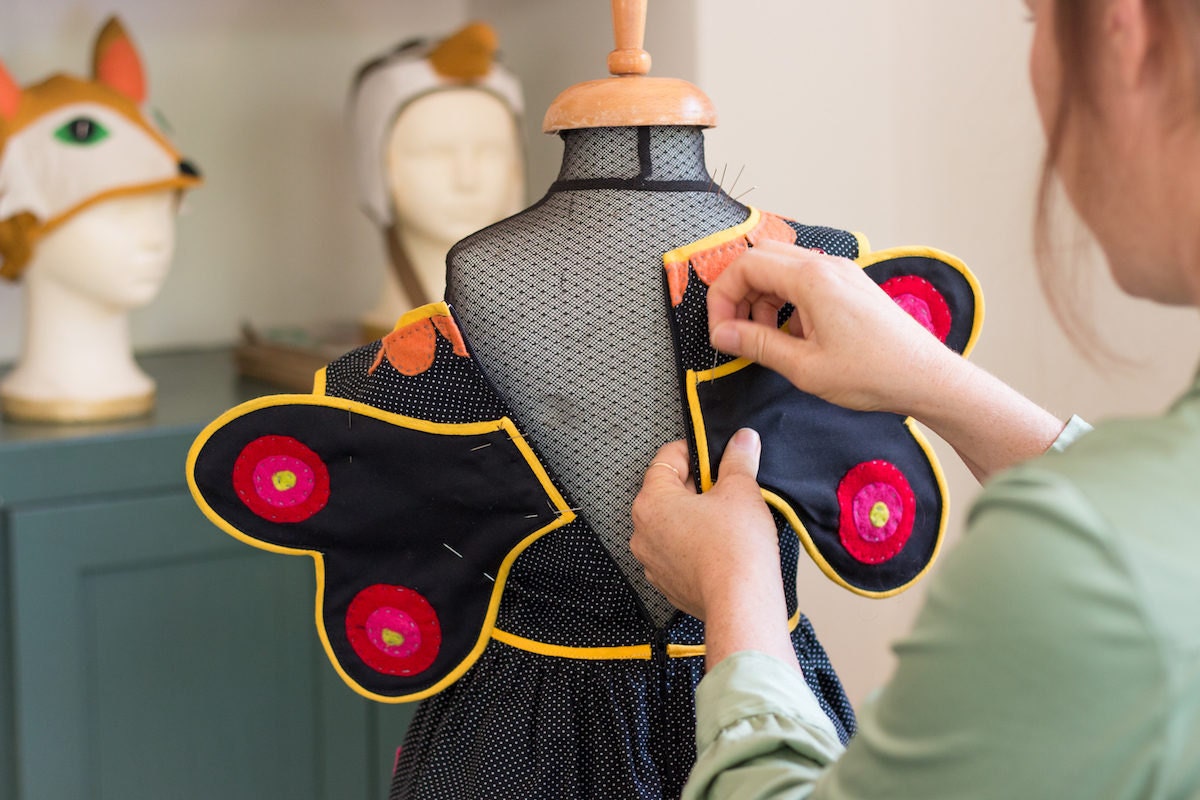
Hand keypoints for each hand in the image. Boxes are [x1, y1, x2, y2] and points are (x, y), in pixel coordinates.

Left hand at [630, 430, 781, 620]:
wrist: (741, 604)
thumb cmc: (736, 549)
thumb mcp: (741, 490)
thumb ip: (738, 460)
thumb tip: (742, 440)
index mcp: (651, 502)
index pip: (665, 460)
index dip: (692, 450)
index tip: (713, 453)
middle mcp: (642, 532)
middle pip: (666, 492)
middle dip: (696, 485)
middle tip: (726, 485)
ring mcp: (652, 562)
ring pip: (671, 525)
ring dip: (694, 516)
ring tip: (726, 517)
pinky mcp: (667, 584)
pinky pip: (677, 553)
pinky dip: (694, 544)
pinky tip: (721, 545)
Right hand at [706, 240, 963, 416]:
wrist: (926, 378)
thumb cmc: (873, 373)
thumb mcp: (804, 367)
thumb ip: (757, 344)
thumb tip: (721, 334)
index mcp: (812, 279)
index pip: (746, 265)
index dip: (722, 297)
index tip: (720, 332)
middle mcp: (826, 265)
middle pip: (761, 259)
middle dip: (739, 293)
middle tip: (736, 331)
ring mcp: (841, 272)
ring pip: (782, 269)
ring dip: (762, 299)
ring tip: (766, 339)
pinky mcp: (851, 286)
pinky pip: (805, 281)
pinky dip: (787, 303)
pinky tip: (794, 337)